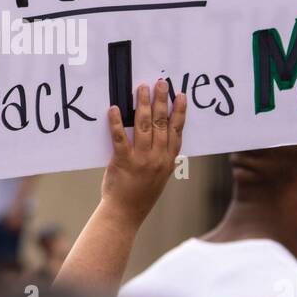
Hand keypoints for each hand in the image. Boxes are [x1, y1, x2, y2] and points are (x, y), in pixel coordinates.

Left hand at [101, 80, 186, 226]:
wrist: (125, 213)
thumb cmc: (141, 194)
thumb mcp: (161, 176)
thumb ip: (163, 157)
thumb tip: (162, 135)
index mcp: (168, 160)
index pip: (177, 131)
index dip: (179, 112)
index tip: (181, 96)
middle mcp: (157, 158)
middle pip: (161, 124)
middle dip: (162, 101)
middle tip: (161, 83)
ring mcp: (141, 160)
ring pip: (143, 126)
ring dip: (142, 105)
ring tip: (142, 89)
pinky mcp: (122, 162)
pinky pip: (120, 138)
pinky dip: (117, 122)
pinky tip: (114, 109)